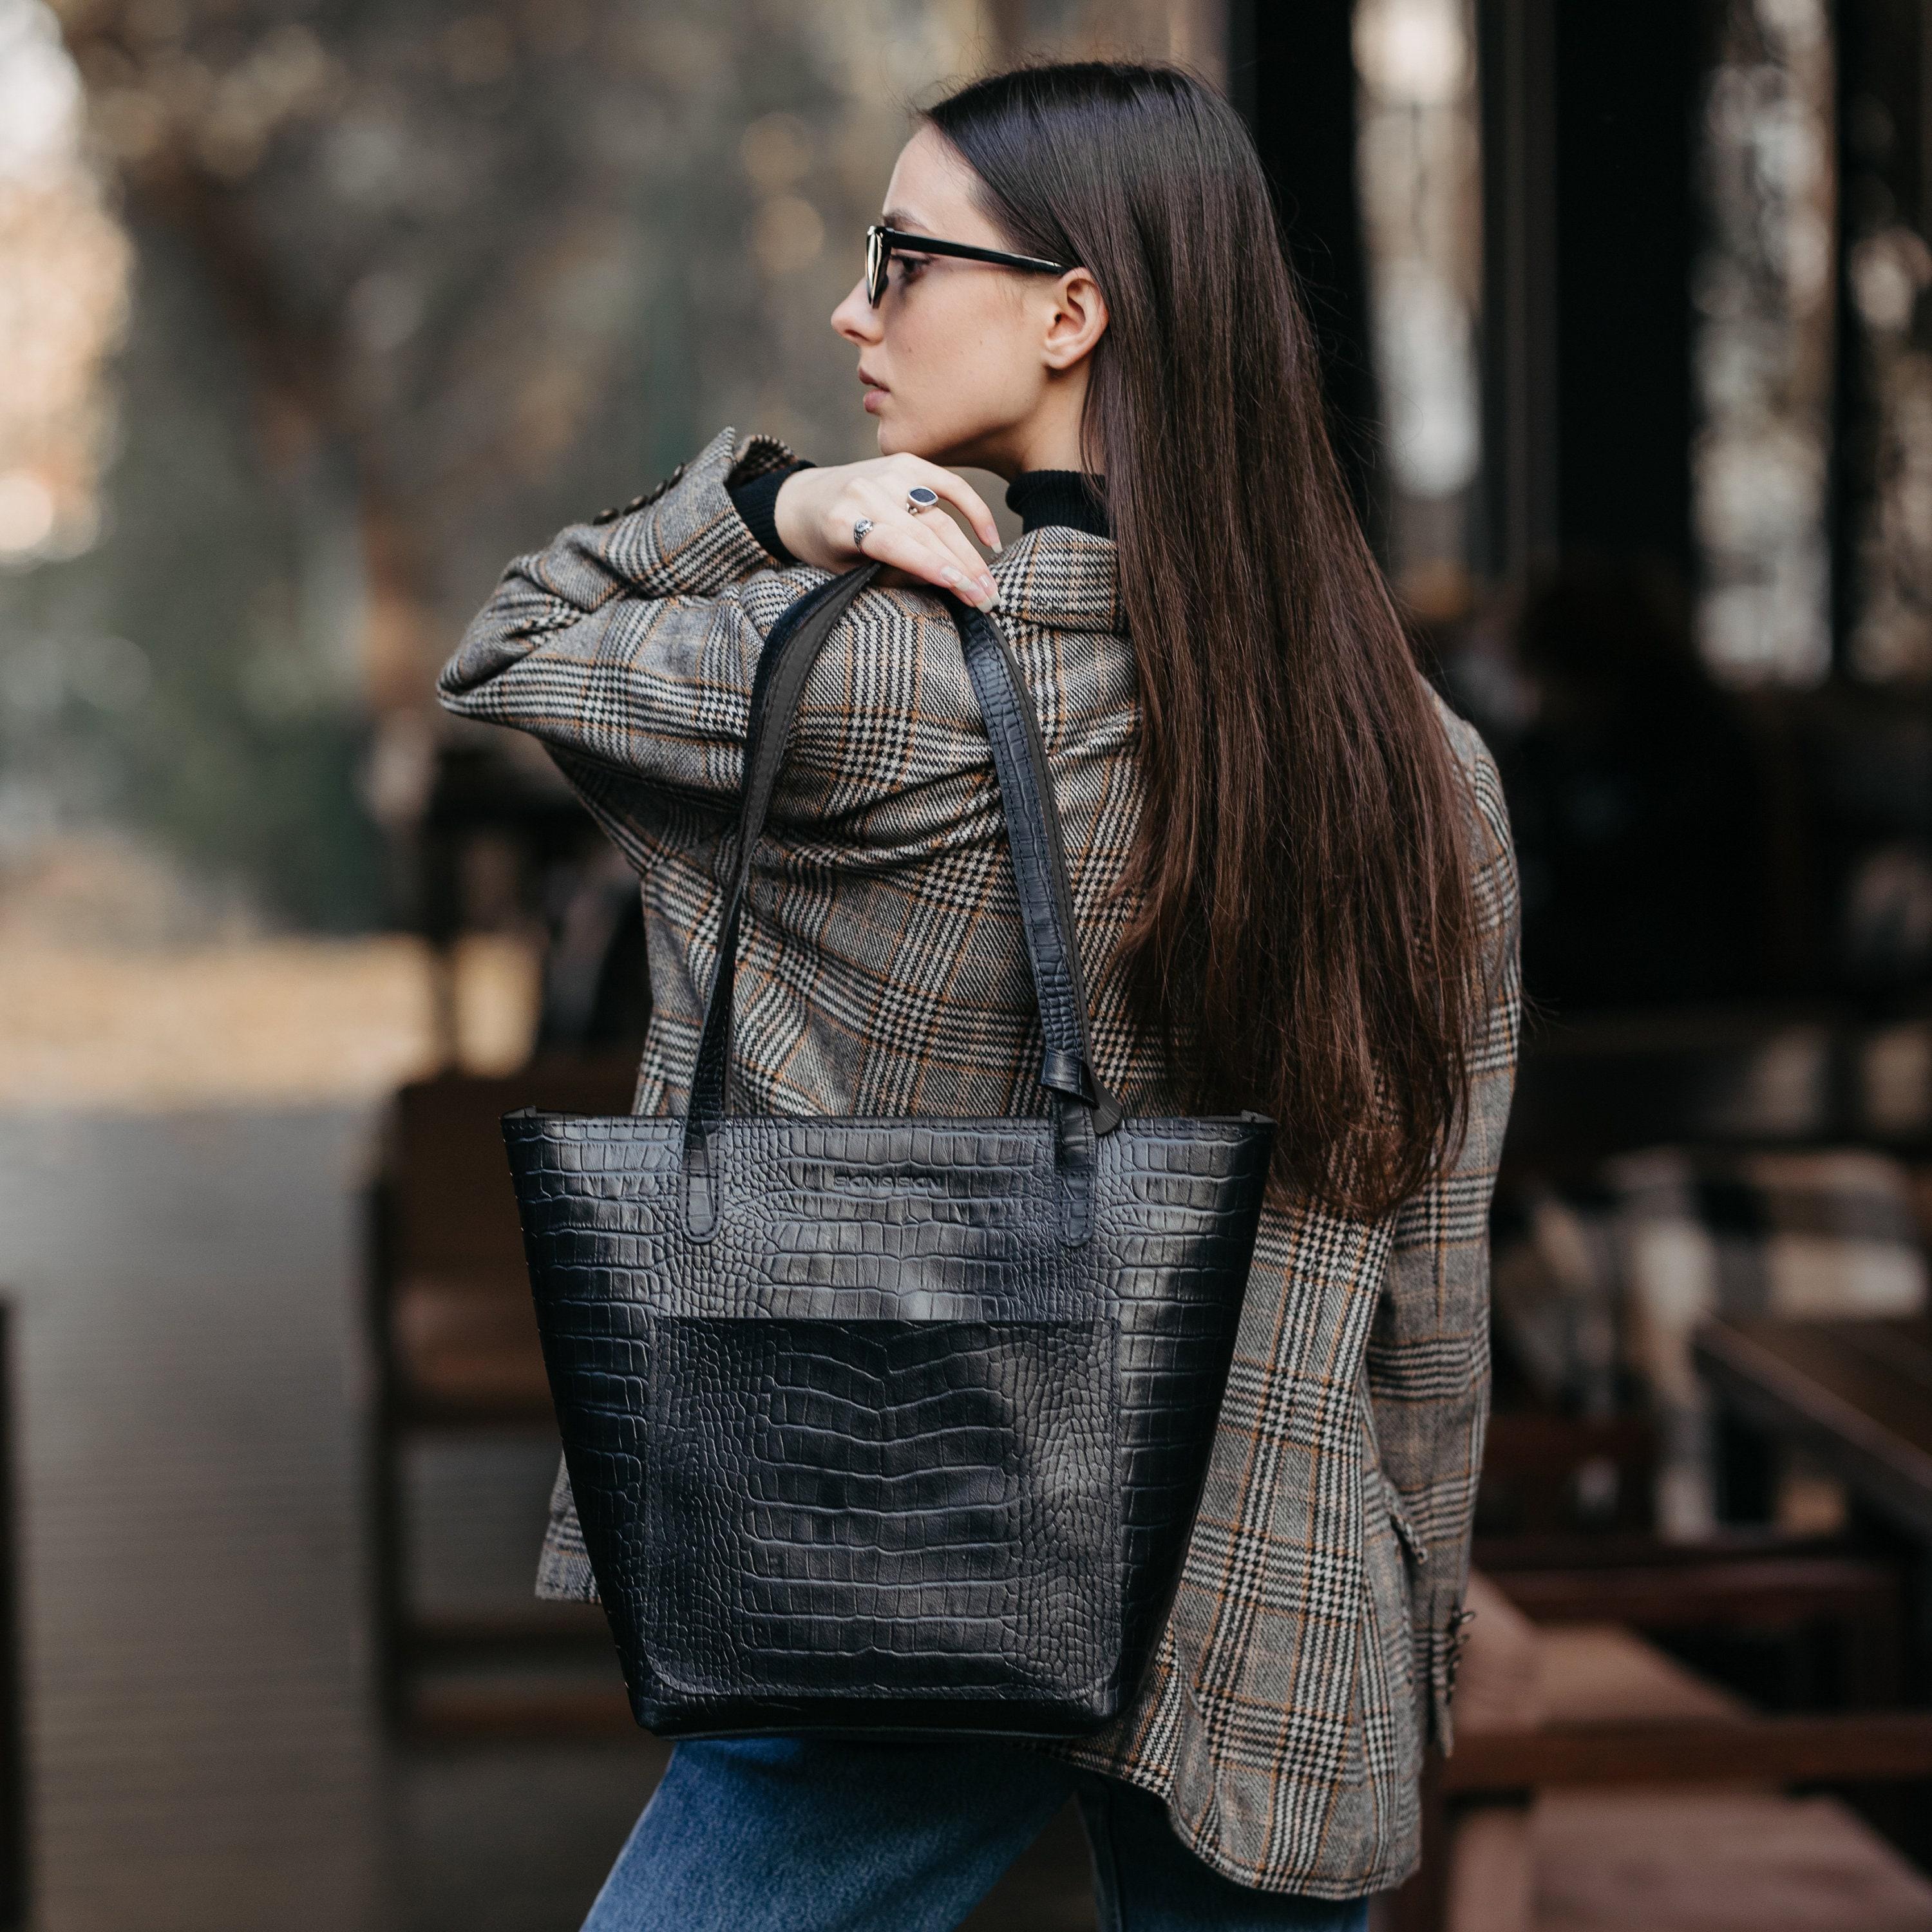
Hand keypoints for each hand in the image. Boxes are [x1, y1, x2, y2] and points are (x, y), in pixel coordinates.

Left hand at [774, 458, 1002, 610]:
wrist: (802, 499)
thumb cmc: (823, 544)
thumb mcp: (845, 569)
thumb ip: (890, 573)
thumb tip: (944, 583)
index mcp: (842, 521)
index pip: (896, 545)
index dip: (931, 566)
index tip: (963, 589)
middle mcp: (866, 491)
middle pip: (925, 532)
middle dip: (961, 569)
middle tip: (987, 601)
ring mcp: (888, 473)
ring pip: (942, 515)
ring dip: (970, 552)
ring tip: (989, 585)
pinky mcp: (905, 463)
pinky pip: (949, 484)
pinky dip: (973, 509)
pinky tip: (989, 539)